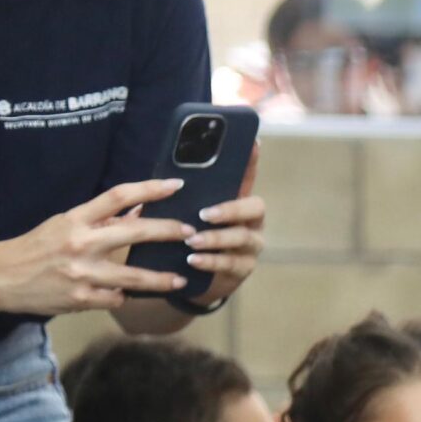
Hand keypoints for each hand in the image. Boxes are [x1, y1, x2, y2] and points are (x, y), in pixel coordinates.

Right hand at [0, 179, 195, 316]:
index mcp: (76, 219)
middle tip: (191, 232)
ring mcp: (82, 273)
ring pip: (134, 276)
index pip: (117, 196)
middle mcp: (80, 243)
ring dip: (161, 279)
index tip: (175, 186)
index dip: (149, 189)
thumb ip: (100, 220)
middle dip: (168, 231)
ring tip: (179, 279)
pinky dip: (122, 296)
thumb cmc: (38, 247)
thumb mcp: (65, 225)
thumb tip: (137, 209)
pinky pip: (116, 299)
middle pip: (134, 232)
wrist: (1, 276)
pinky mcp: (81, 298)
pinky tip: (124, 295)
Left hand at [182, 146, 264, 307]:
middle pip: (255, 208)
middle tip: (204, 213)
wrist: (188, 278)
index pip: (246, 177)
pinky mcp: (243, 270)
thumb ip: (178, 199)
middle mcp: (250, 222)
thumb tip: (165, 180)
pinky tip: (192, 260)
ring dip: (216, 238)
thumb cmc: (183, 238)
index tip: (253, 143)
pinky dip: (211, 261)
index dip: (251, 161)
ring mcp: (250, 246)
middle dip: (230, 209)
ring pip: (243, 238)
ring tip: (192, 241)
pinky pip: (231, 264)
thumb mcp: (179, 215)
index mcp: (234, 201)